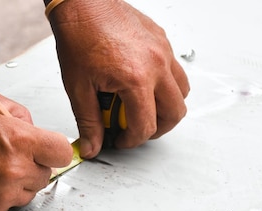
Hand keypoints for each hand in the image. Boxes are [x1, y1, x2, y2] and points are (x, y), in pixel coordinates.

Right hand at [0, 89, 72, 210]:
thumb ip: (20, 114)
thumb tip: (35, 129)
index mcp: (19, 140)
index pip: (61, 153)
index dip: (54, 150)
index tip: (47, 149)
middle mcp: (14, 170)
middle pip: (46, 175)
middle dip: (33, 164)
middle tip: (11, 155)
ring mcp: (2, 194)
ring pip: (29, 192)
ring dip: (18, 182)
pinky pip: (8, 205)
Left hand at [48, 0, 189, 157]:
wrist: (83, 4)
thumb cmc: (79, 37)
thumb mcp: (78, 87)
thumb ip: (88, 122)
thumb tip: (92, 146)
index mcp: (135, 79)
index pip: (146, 126)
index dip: (131, 140)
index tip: (120, 139)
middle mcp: (156, 64)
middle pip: (175, 113)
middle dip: (157, 128)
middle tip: (136, 130)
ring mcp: (163, 51)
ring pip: (182, 91)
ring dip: (166, 107)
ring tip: (142, 108)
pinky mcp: (162, 40)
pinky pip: (175, 70)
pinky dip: (164, 83)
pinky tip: (140, 83)